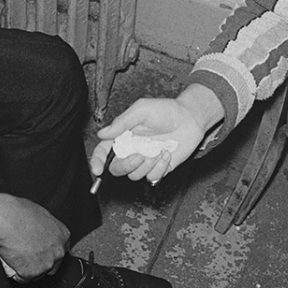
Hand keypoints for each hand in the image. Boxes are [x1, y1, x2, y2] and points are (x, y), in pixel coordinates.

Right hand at [0, 192, 69, 281]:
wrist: (5, 219)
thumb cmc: (19, 212)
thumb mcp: (41, 215)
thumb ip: (47, 228)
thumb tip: (40, 232)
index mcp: (63, 235)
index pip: (61, 250)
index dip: (49, 252)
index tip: (40, 251)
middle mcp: (59, 251)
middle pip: (53, 265)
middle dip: (41, 263)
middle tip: (27, 256)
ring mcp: (46, 264)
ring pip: (38, 274)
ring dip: (28, 269)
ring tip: (16, 257)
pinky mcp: (31, 273)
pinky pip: (23, 279)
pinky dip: (16, 274)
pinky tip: (11, 263)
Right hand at [89, 85, 222, 184]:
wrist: (190, 119)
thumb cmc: (166, 110)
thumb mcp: (142, 110)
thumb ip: (122, 122)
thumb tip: (102, 134)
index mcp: (123, 136)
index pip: (103, 151)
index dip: (97, 161)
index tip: (97, 169)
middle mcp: (131, 150)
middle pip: (116, 168)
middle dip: (125, 165)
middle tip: (139, 156)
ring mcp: (145, 161)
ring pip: (134, 175)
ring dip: (146, 164)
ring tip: (159, 148)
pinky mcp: (158, 168)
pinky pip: (152, 177)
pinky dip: (160, 168)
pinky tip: (166, 154)